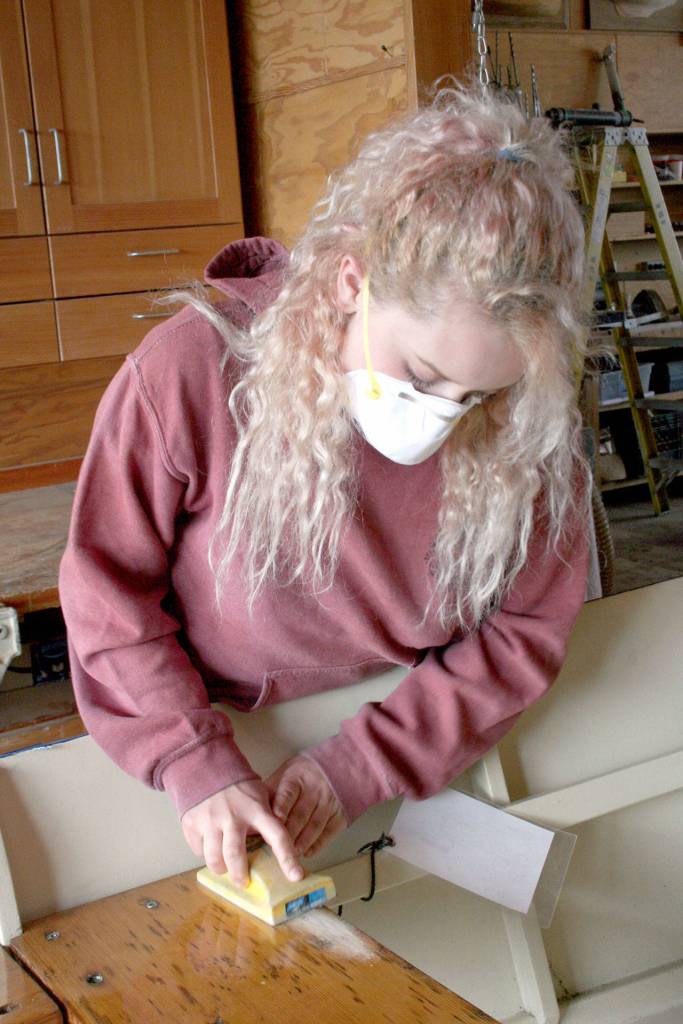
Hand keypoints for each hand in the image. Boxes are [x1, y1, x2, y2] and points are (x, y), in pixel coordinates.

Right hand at [180, 778, 303, 888]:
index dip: (288, 858)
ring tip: (226, 867)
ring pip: (214, 859)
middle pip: (235, 856)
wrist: (206, 768)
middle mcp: (232, 817)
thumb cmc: (239, 788)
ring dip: (221, 868)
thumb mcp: (261, 796)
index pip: (277, 836)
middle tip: (244, 882)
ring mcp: (209, 820)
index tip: (296, 876)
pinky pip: (198, 851)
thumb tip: (288, 845)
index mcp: (256, 810)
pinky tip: (212, 846)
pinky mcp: (191, 824)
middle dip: (240, 875)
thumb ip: (270, 818)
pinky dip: (206, 854)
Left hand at [264, 755, 347, 858]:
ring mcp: (329, 802)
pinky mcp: (339, 814)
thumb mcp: (286, 773)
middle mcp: (315, 789)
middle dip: (288, 833)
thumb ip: (271, 791)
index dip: (282, 808)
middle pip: (300, 814)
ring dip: (302, 842)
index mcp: (297, 777)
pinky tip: (307, 852)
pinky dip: (317, 844)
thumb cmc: (303, 774)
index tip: (276, 821)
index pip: (288, 793)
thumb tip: (253, 813)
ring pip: (314, 826)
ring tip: (291, 854)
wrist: (337, 766)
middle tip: (277, 848)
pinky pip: (328, 832)